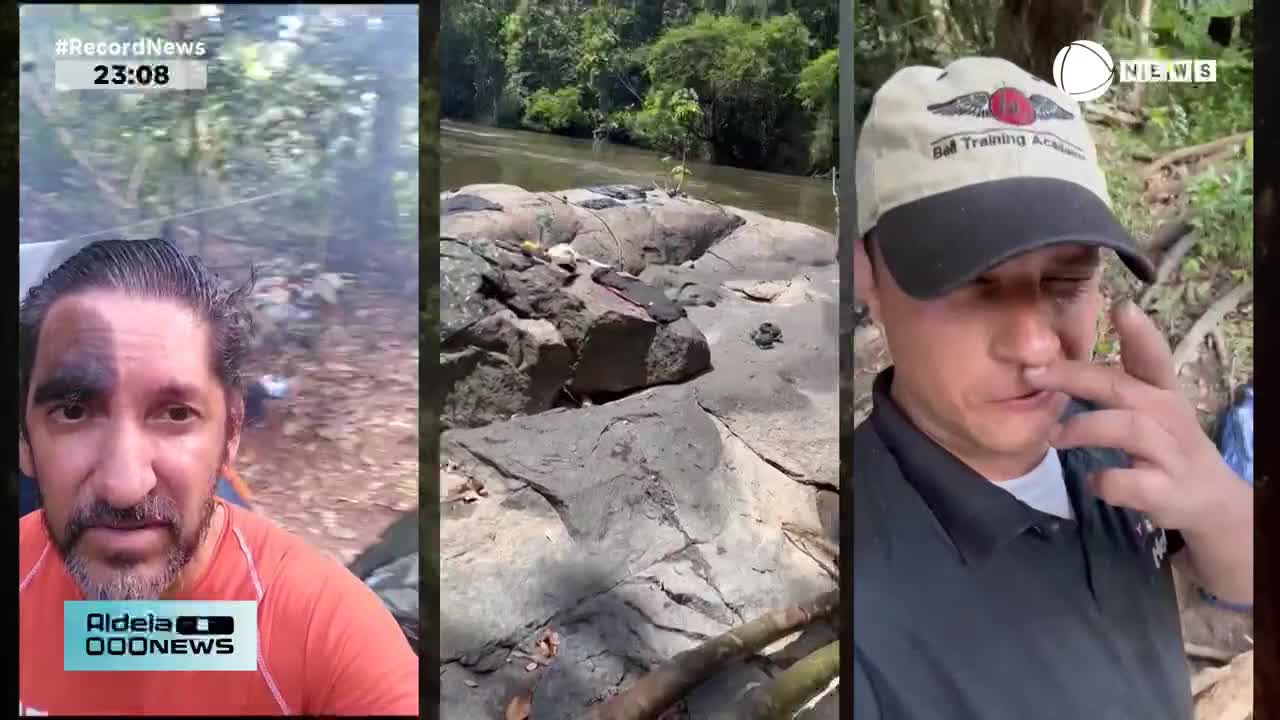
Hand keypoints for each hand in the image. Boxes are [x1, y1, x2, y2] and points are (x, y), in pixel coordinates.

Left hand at [1023, 299, 1244, 532]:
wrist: (1208, 498)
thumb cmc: (1166, 443)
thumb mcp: (1152, 405)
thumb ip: (1114, 381)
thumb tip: (1055, 358)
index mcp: (1162, 391)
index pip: (1153, 356)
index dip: (1139, 333)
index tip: (1121, 307)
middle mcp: (1169, 416)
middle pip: (1121, 387)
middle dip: (1074, 377)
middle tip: (1033, 374)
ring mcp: (1170, 454)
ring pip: (1127, 429)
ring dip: (1083, 427)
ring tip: (1052, 436)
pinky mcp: (1165, 491)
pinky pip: (1131, 482)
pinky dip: (1108, 481)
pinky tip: (1094, 481)